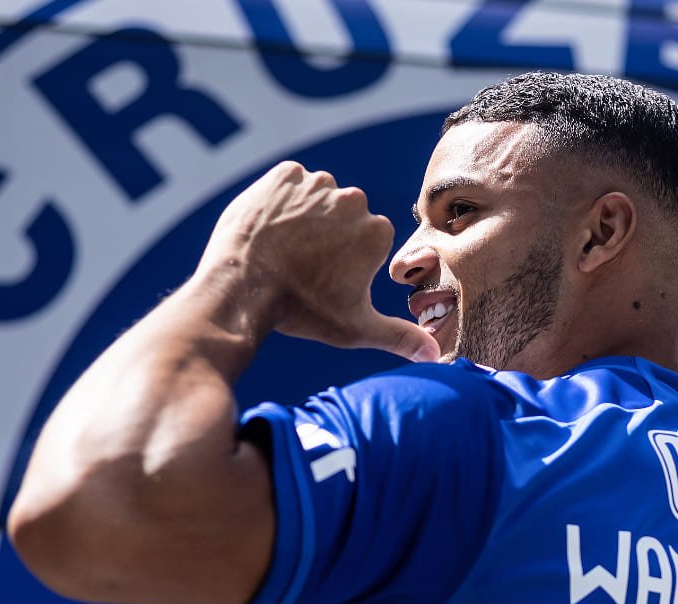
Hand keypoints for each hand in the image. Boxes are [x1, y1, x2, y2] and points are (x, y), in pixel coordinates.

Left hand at [199, 161, 438, 361]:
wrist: (242, 288)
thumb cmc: (302, 311)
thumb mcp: (356, 328)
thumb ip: (401, 337)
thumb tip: (435, 355)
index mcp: (377, 232)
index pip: (366, 240)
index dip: (345, 260)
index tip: (324, 276)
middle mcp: (353, 200)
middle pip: (344, 216)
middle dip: (327, 234)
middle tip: (302, 264)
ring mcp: (318, 184)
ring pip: (317, 197)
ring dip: (305, 215)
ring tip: (284, 247)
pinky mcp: (284, 175)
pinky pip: (289, 183)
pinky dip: (280, 199)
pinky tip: (270, 227)